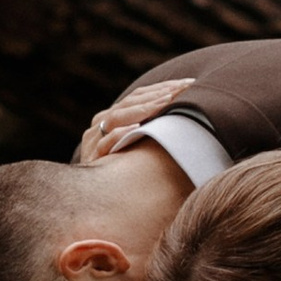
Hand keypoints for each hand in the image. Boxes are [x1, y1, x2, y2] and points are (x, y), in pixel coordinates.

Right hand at [76, 77, 196, 165]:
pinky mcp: (91, 158)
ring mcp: (93, 140)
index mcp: (112, 117)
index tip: (189, 83)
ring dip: (144, 108)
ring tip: (167, 101)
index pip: (139, 96)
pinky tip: (138, 127)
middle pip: (131, 101)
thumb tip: (186, 121)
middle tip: (185, 87)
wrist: (93, 196)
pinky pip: (105, 144)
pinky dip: (120, 134)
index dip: (163, 88)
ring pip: (117, 117)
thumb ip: (151, 132)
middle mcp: (101, 123)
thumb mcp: (138, 148)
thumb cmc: (122, 173)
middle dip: (159, 92)